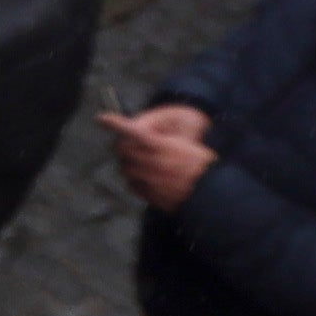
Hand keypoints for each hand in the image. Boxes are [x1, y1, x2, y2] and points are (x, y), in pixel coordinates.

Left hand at [101, 103, 215, 208]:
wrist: (213, 191)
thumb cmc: (201, 163)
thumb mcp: (186, 142)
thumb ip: (160, 137)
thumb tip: (137, 131)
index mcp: (162, 147)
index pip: (132, 131)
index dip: (115, 123)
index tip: (102, 118)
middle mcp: (153, 164)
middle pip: (123, 150)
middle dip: (122, 144)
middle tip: (128, 143)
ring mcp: (151, 181)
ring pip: (126, 169)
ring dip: (128, 163)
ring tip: (140, 161)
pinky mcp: (152, 196)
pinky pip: (133, 186)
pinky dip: (134, 180)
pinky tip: (145, 177)